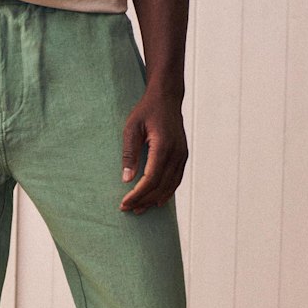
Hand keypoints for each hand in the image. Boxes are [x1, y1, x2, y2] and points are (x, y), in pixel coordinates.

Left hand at [120, 95, 187, 213]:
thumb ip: (130, 154)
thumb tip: (126, 179)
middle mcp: (176, 153)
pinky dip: (167, 192)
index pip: (151, 179)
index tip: (124, 203)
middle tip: (128, 209)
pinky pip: (176, 179)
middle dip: (143, 200)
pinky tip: (157, 200)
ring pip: (170, 186)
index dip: (137, 194)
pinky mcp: (183, 155)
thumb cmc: (146, 111)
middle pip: (160, 186)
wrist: (166, 98)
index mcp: (163, 146)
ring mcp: (182, 155)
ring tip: (139, 208)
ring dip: (154, 199)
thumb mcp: (131, 128)